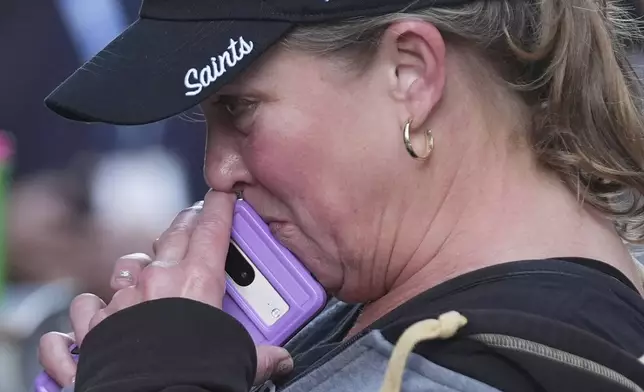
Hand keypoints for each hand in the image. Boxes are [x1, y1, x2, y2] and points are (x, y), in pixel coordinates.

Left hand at [38, 191, 292, 386]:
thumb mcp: (237, 360)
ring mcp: (123, 301)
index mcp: (196, 283)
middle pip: (174, 236)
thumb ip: (260, 354)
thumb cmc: (192, 375)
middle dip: (187, 223)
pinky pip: (87, 305)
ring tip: (150, 270)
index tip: (222, 196)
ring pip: (130, 265)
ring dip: (141, 264)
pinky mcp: (95, 326)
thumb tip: (280, 359)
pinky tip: (99, 312)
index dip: (219, 208)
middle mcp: (156, 282)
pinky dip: (93, 307)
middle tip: (195, 219)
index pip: (212, 230)